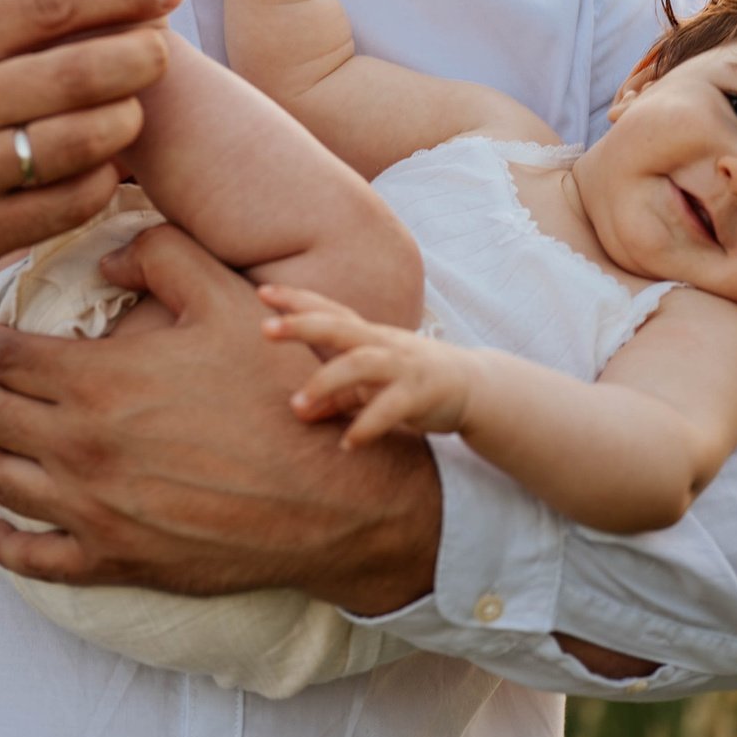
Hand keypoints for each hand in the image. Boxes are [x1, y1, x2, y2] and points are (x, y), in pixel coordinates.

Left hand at [0, 223, 440, 616]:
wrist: (329, 496)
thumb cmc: (278, 393)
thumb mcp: (226, 299)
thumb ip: (162, 257)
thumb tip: (108, 261)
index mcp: (98, 380)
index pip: (7, 357)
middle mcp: (80, 446)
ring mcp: (91, 510)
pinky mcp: (113, 559)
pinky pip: (33, 558)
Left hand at [259, 285, 479, 447]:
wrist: (473, 387)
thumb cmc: (411, 379)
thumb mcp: (368, 386)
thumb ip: (334, 397)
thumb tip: (298, 412)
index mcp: (367, 335)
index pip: (329, 310)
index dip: (297, 300)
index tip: (263, 293)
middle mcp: (382, 343)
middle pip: (339, 326)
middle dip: (303, 325)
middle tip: (266, 328)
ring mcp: (402, 366)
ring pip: (361, 363)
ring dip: (326, 382)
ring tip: (297, 404)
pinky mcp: (420, 394)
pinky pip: (391, 407)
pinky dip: (367, 425)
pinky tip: (347, 444)